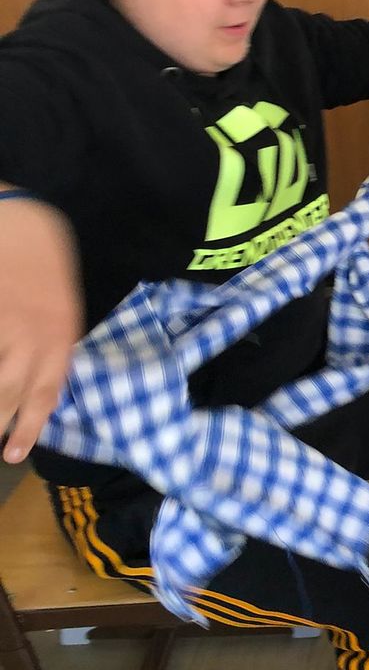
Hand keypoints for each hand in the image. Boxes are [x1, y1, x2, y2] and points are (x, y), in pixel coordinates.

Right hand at [0, 199, 81, 463]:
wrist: (21, 217)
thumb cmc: (45, 255)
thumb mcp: (61, 302)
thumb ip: (52, 340)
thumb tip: (40, 380)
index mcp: (60, 334)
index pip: (45, 392)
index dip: (29, 425)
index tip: (14, 452)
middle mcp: (35, 334)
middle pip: (11, 391)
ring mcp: (7, 324)